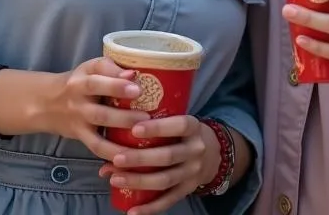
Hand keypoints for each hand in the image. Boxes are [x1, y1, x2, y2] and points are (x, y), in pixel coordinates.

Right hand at [34, 57, 154, 163]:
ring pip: (98, 137)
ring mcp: (79, 124)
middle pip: (100, 113)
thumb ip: (110, 68)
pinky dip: (111, 155)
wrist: (47, 102)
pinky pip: (96, 148)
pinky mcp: (81, 138)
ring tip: (141, 140)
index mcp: (81, 82)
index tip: (137, 88)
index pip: (97, 82)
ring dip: (120, 143)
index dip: (117, 86)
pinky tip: (128, 159)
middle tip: (146, 117)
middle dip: (123, 117)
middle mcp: (78, 104)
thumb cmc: (80, 80)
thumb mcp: (90, 68)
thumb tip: (133, 74)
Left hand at [97, 115, 218, 213]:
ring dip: (138, 181)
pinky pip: (168, 201)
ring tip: (115, 179)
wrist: (214, 154)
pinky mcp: (188, 189)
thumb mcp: (179, 122)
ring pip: (165, 180)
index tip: (134, 129)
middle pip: (168, 156)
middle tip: (117, 158)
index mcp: (194, 128)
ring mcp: (193, 172)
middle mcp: (195, 150)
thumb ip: (155, 126)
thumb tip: (115, 138)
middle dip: (140, 158)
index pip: (179, 126)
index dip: (158, 128)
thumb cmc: (185, 134)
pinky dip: (150, 208)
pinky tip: (132, 211)